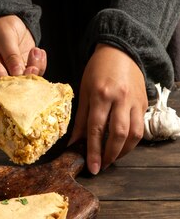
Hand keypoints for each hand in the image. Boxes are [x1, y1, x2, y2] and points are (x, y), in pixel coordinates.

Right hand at [0, 15, 46, 79]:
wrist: (7, 22)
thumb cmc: (1, 26)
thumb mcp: (4, 35)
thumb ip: (11, 54)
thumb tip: (17, 73)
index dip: (12, 78)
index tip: (25, 70)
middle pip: (10, 84)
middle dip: (26, 75)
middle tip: (33, 66)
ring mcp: (8, 73)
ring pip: (24, 81)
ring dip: (35, 68)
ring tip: (36, 51)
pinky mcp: (20, 72)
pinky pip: (32, 76)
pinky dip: (39, 65)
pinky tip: (38, 52)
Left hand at [69, 44, 147, 173]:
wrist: (120, 51)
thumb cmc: (97, 70)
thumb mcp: (83, 91)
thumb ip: (81, 118)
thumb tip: (74, 143)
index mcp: (101, 94)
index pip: (96, 129)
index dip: (93, 151)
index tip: (91, 167)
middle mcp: (120, 99)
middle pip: (118, 134)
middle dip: (110, 155)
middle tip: (102, 166)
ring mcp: (135, 101)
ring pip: (134, 134)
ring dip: (124, 151)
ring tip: (112, 158)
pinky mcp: (144, 103)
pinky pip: (140, 126)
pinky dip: (132, 140)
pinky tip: (123, 145)